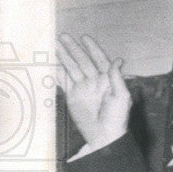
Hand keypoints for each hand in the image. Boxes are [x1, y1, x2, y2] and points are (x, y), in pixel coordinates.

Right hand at [56, 34, 130, 149]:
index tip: (85, 37)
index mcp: (107, 80)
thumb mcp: (121, 97)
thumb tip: (118, 60)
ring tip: (54, 45)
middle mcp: (94, 81)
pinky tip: (51, 62)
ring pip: (71, 68)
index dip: (93, 48)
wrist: (104, 135)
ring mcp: (82, 87)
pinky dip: (57, 71)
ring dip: (64, 57)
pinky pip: (63, 80)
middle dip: (73, 49)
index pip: (100, 60)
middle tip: (63, 36)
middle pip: (82, 61)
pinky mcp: (72, 95)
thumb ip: (117, 78)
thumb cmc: (117, 117)